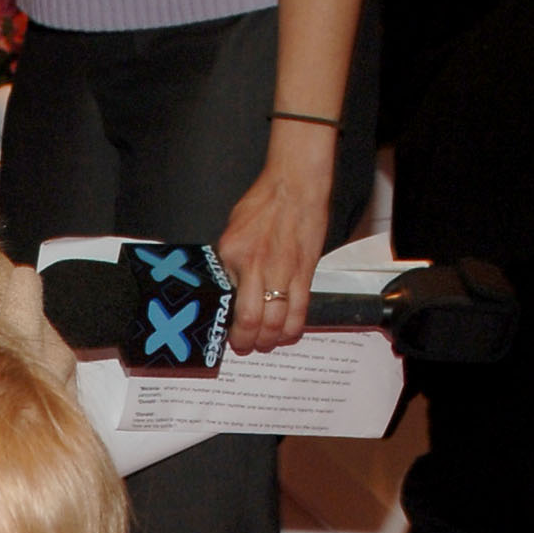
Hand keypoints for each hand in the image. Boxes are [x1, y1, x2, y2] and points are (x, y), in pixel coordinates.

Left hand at [217, 120, 336, 354]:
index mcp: (236, 257)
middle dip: (251, 343)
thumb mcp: (232, 233)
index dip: (233, 333)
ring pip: (280, 322)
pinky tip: (287, 333)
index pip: (233, 309)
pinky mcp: (306, 271)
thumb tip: (227, 293)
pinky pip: (302, 309)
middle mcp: (259, 267)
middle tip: (249, 347)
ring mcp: (284, 271)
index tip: (232, 338)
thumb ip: (229, 264)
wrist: (295, 185)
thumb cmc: (263, 204)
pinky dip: (293, 328)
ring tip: (268, 342)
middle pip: (256, 323)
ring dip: (273, 340)